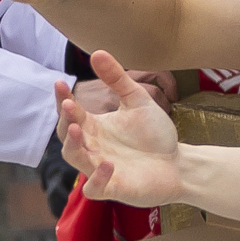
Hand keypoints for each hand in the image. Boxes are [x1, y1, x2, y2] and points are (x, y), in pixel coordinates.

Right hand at [55, 51, 186, 207]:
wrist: (178, 162)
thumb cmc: (154, 135)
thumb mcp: (137, 101)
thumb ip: (117, 79)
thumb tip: (97, 52)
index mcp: (94, 127)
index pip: (71, 112)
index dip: (63, 99)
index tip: (60, 83)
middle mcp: (92, 147)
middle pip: (67, 135)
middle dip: (65, 120)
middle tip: (70, 105)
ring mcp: (100, 169)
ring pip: (75, 159)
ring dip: (73, 145)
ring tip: (78, 129)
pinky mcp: (114, 188)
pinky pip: (94, 188)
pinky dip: (98, 178)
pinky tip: (108, 163)